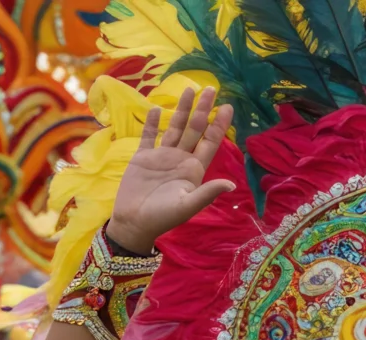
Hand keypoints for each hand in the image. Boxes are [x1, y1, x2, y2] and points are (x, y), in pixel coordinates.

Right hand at [108, 87, 235, 254]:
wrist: (133, 223)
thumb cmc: (162, 217)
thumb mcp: (187, 205)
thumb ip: (207, 193)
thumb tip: (232, 185)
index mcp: (194, 169)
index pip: (210, 142)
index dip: (219, 125)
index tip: (228, 106)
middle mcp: (180, 159)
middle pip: (194, 129)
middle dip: (203, 109)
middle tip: (210, 88)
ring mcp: (161, 156)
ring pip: (174, 127)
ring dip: (181, 109)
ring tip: (188, 89)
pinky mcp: (142, 157)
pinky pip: (148, 136)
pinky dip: (151, 123)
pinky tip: (154, 108)